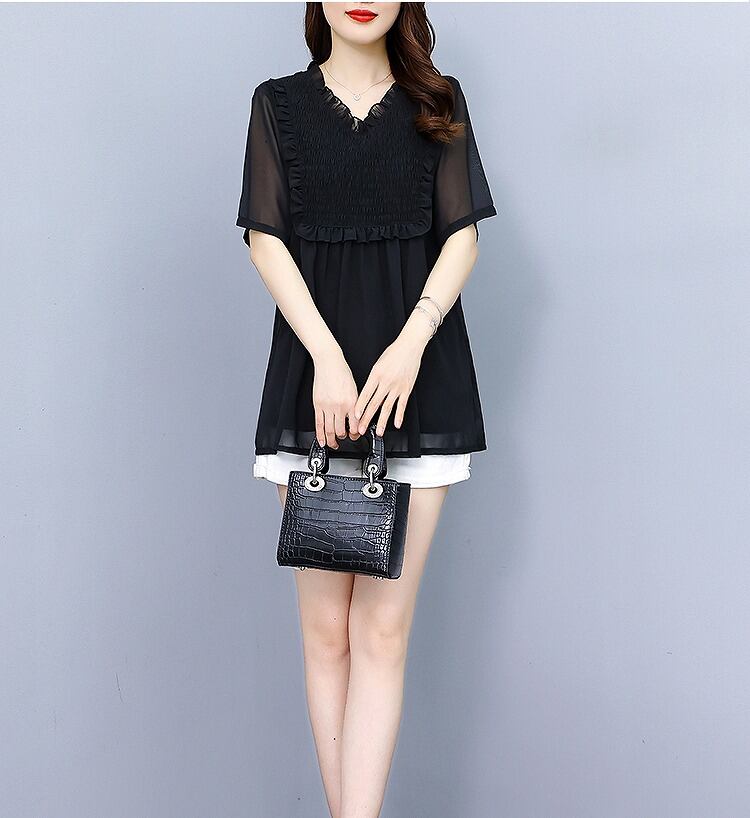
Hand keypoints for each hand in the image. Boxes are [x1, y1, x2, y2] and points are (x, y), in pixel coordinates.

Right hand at [312, 349, 360, 447]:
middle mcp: (340, 406)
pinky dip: (320, 435)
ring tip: (333, 444)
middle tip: (345, 440)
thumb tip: (356, 418)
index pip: (355, 425)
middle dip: (344, 438)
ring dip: (332, 440)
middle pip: (341, 430)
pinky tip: (322, 441)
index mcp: (352, 402)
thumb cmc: (342, 372)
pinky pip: (318, 424)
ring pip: (329, 430)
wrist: (329, 362)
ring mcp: (328, 407)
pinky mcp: (317, 405)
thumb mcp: (355, 389)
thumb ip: (355, 405)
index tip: (355, 435)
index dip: (356, 434)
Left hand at [354, 321, 430, 435]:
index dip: (359, 407)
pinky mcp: (407, 389)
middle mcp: (386, 382)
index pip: (365, 394)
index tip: (355, 417)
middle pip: (374, 404)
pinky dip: (399, 416)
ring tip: (379, 431)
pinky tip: (396, 424)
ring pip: (387, 407)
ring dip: (382, 421)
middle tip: (361, 429)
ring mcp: (397, 387)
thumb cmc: (393, 353)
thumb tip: (367, 394)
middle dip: (366, 419)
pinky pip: (402, 405)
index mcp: (376, 375)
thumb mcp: (377, 365)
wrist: (410, 346)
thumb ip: (372, 380)